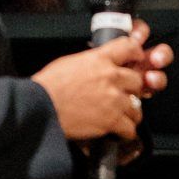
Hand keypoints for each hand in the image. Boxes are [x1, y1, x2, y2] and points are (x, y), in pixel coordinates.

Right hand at [32, 25, 171, 145]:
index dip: (136, 54)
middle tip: (123, 95)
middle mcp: (110, 77)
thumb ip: (91, 62)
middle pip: (137, 80)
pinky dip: (125, 132)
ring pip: (137, 106)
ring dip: (130, 112)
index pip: (130, 47)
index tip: (136, 61)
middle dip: (132, 89)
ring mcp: (113, 99)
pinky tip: (117, 131)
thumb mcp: (70, 62)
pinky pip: (130, 128)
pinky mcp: (111, 120)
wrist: (40, 107)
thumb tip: (99, 65)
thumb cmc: (48, 86)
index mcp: (100, 59)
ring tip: (121, 116)